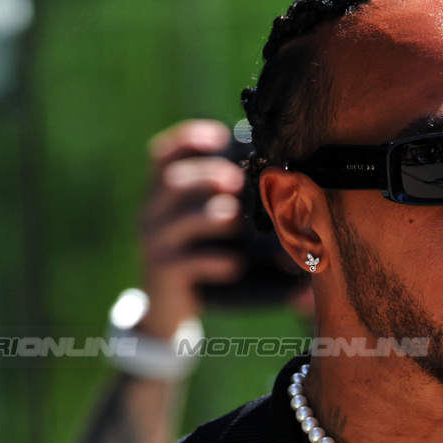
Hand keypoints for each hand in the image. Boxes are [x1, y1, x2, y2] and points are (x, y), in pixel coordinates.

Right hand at [137, 119, 244, 338]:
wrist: (169, 306)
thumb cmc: (198, 256)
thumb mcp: (207, 229)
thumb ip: (233, 207)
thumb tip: (290, 204)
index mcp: (163, 193)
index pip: (163, 154)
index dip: (187, 140)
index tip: (220, 135)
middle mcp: (153, 211)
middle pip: (171, 181)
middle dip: (205, 175)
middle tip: (236, 178)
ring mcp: (155, 242)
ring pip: (177, 220)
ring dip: (209, 215)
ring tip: (234, 217)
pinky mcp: (163, 272)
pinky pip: (185, 262)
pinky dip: (212, 260)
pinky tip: (235, 264)